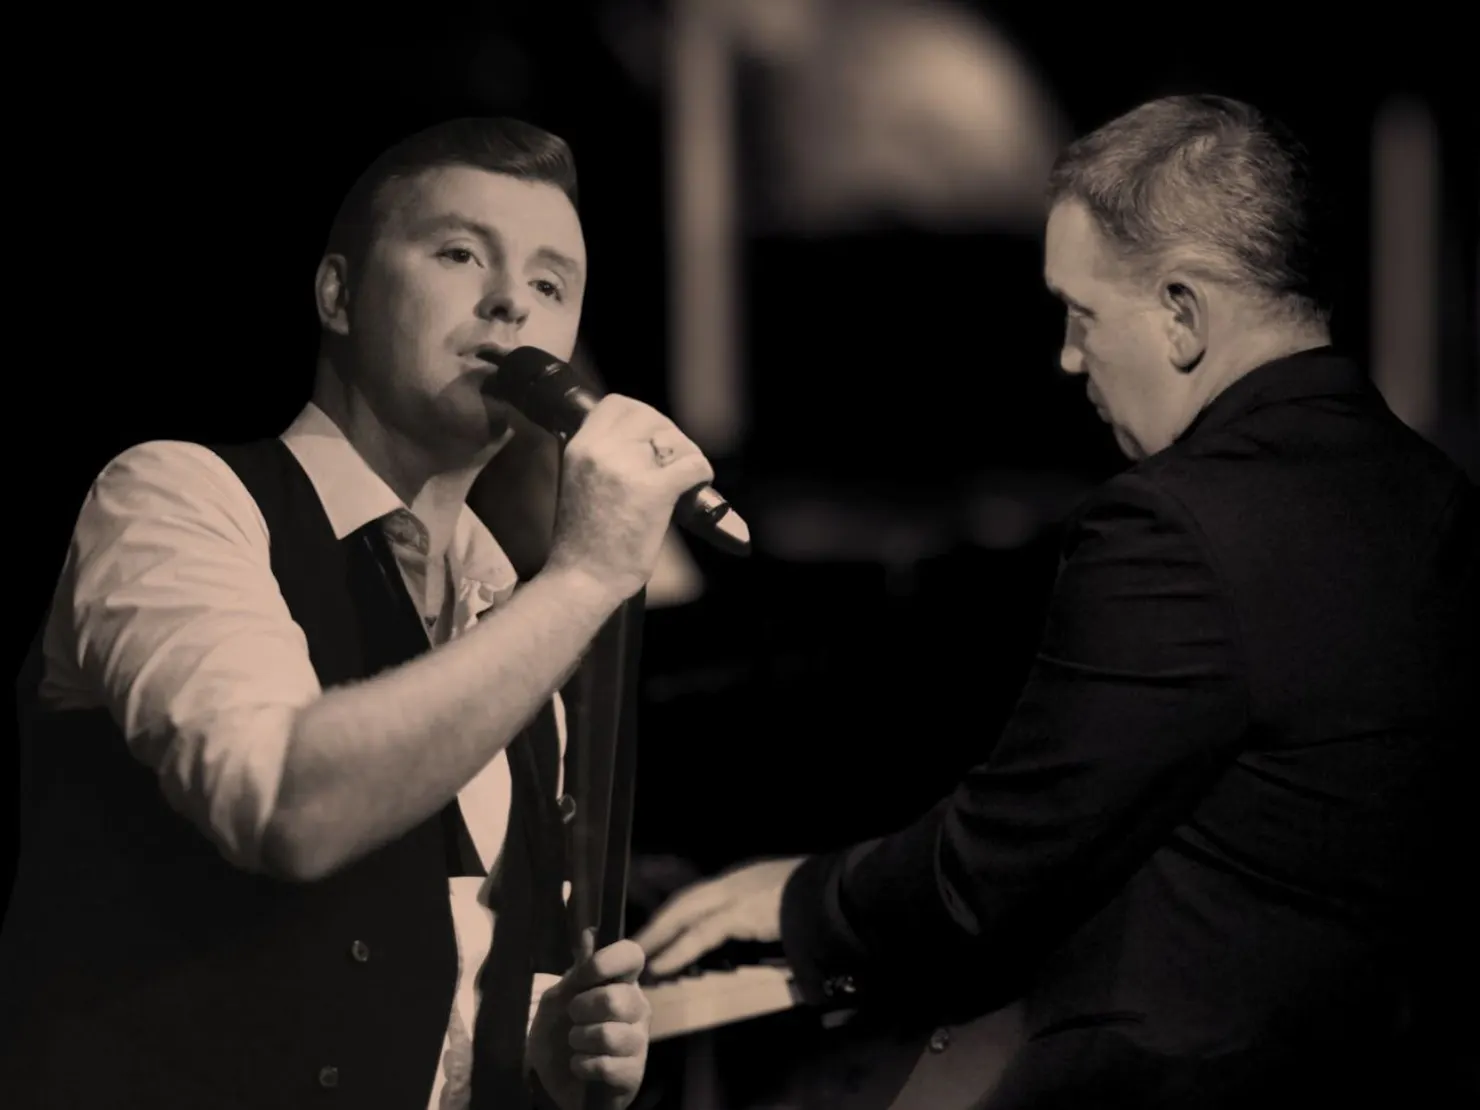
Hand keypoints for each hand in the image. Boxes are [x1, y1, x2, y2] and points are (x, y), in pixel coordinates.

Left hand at [528, 929, 650, 1109]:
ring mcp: (638, 1042)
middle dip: (581, 1009)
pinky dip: (582, 1066)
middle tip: (574, 1017)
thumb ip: (577, 972)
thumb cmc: (559, 1033)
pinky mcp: (633, 1074)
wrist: (552, 1080)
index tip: (584, 974)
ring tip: (577, 1044)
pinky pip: (605, 1066)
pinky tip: (582, 1066)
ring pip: (608, 1035)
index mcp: (622, 983)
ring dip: (579, 1041)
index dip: (607, 961)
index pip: (632, 956)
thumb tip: (589, 934)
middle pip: (615, 999)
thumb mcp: (558, 999)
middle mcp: (637, 1008)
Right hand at [549, 395, 714, 600]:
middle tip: (672, 461)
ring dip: (686, 455)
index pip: (617, 404)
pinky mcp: (655, 491)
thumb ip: (604, 458)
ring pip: (674, 439)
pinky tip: (696, 489)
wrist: (582, 579)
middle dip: (668, 435)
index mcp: (580, 447)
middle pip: (650, 416)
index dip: (642, 416)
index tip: (651, 439)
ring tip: (682, 479)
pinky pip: (693, 464)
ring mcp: (628, 469)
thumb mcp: (580, 483)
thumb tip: (644, 446)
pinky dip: (702, 474)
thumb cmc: (584, 542)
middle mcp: (601, 450)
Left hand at [633, 857, 806, 977]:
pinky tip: (663, 963)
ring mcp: (736, 893)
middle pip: (684, 900)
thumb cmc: (819, 899)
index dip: (677, 913)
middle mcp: (735, 881)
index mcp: (744, 878)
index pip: (700, 895)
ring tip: (640, 954)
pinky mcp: (741, 912)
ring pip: (685, 912)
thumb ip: (767, 915)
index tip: (659, 929)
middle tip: (636, 942)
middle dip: (659, 921)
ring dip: (659, 934)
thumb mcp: (787, 903)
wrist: (838, 890)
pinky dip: (679, 949)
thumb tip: (760, 931)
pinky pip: (702, 933)